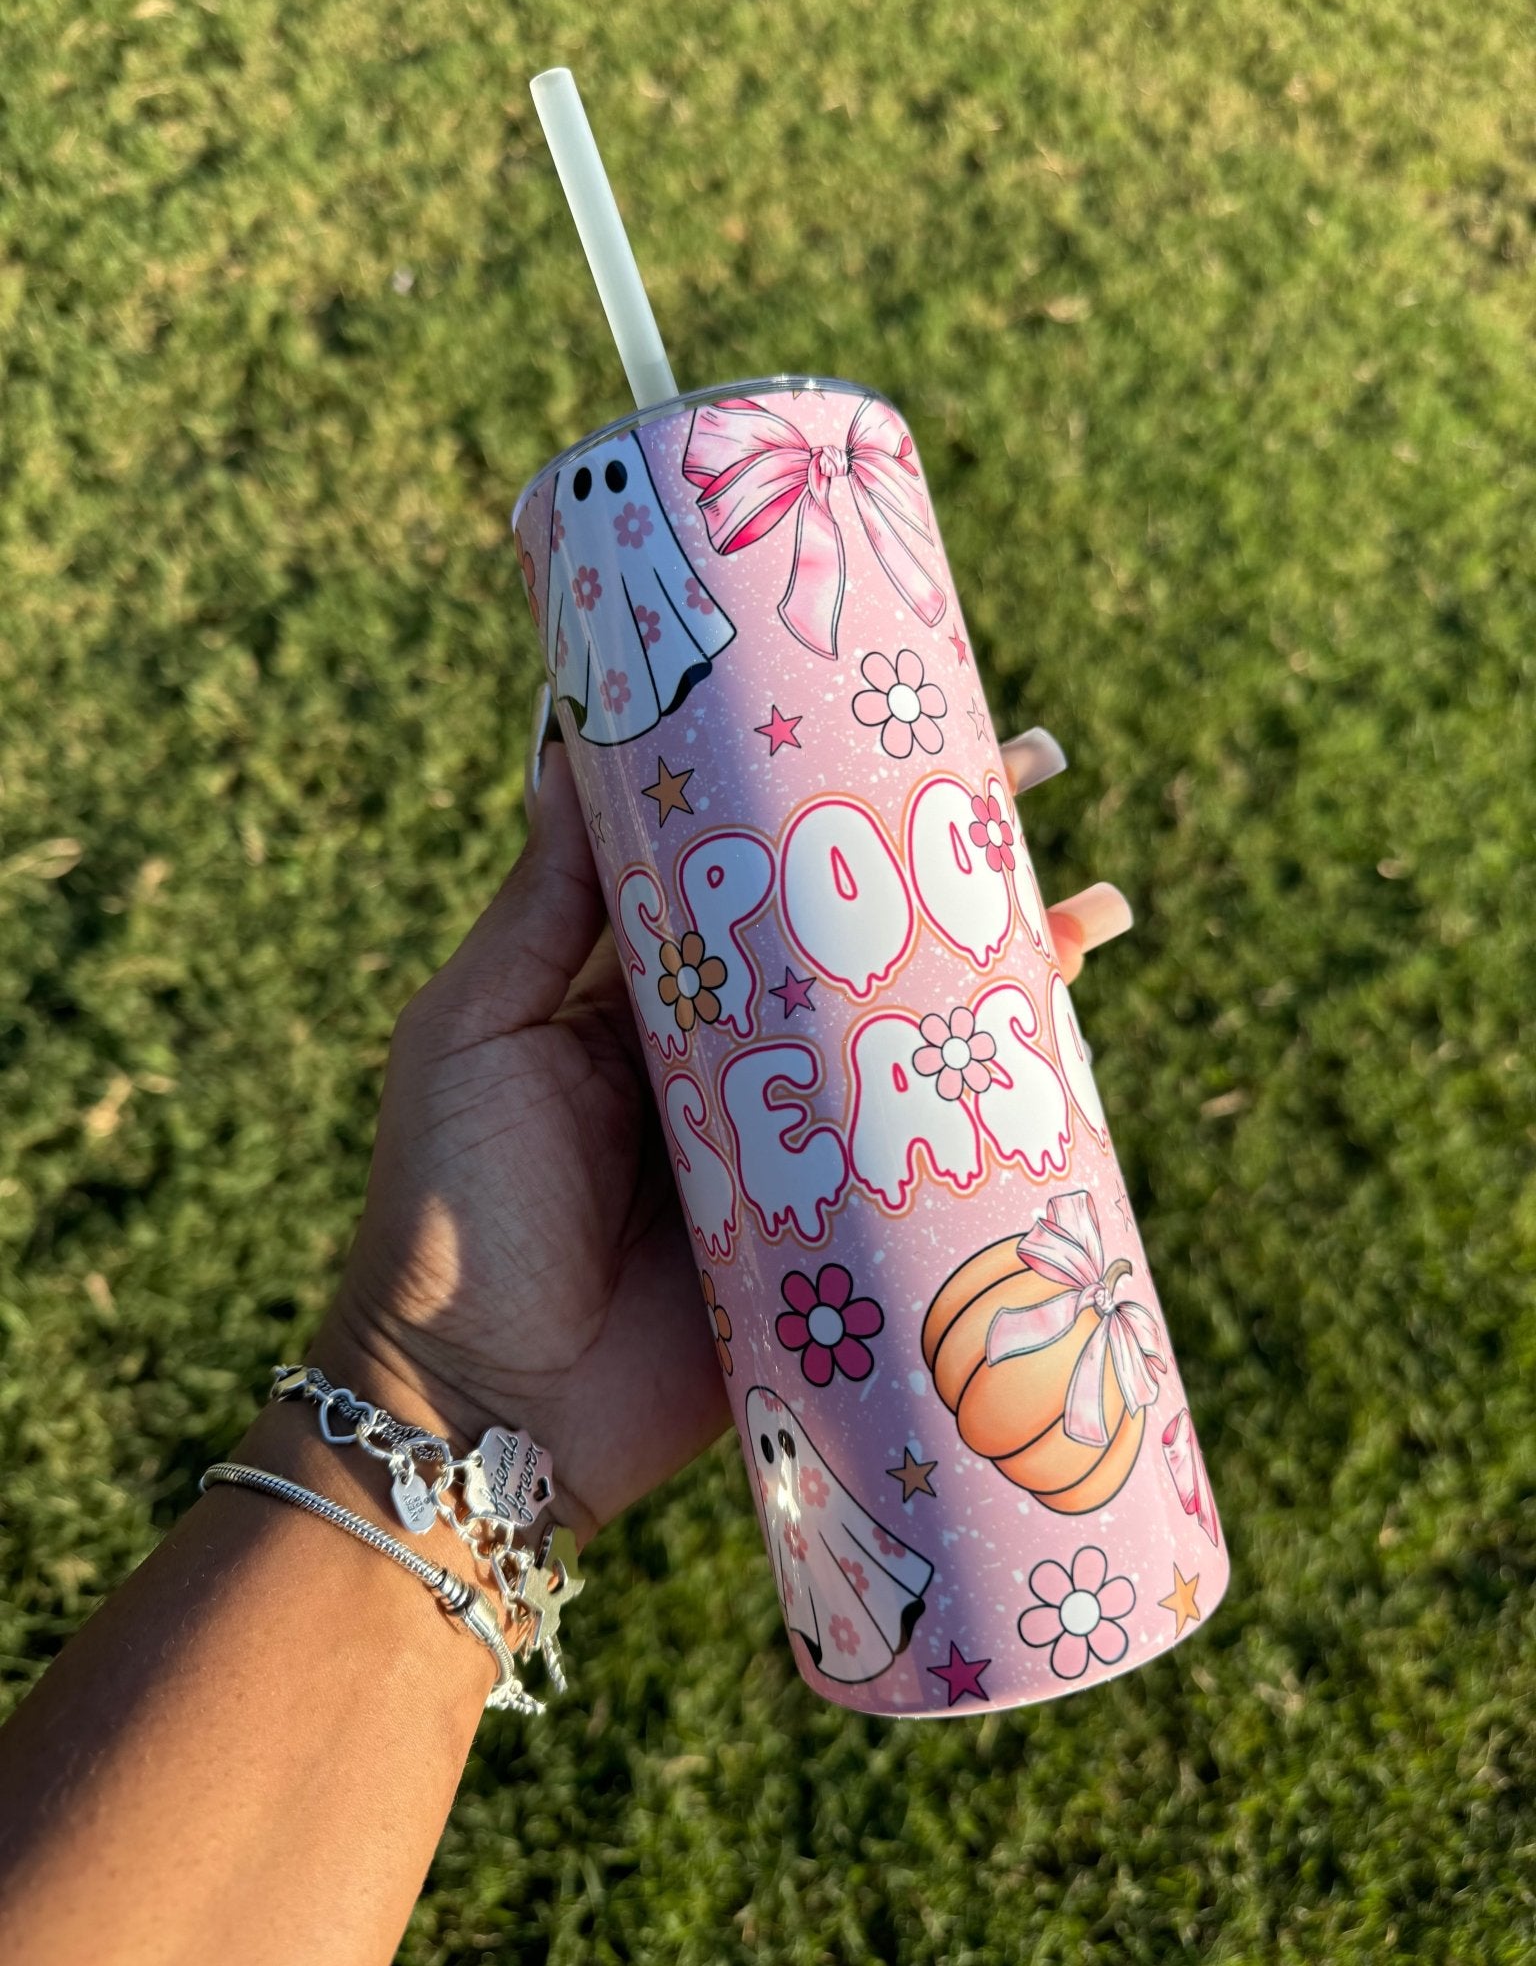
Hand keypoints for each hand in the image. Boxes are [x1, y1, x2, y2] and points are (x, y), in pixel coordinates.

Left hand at [317, 725, 1132, 1547]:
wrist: (479, 1408)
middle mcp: (733, 1059)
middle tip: (1039, 772)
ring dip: (1006, 971)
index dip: (823, 797)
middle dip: (947, 862)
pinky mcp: (834, 1239)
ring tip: (1096, 910)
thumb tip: (568, 753)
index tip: (888, 717)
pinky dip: (1003, 1112)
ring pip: (911, 1038)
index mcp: (644, 994)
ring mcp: (794, 1149)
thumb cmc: (452, 1205)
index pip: (752, 871)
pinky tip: (1072, 1056)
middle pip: (856, 940)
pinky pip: (928, 1160)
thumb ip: (540, 910)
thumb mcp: (477, 1030)